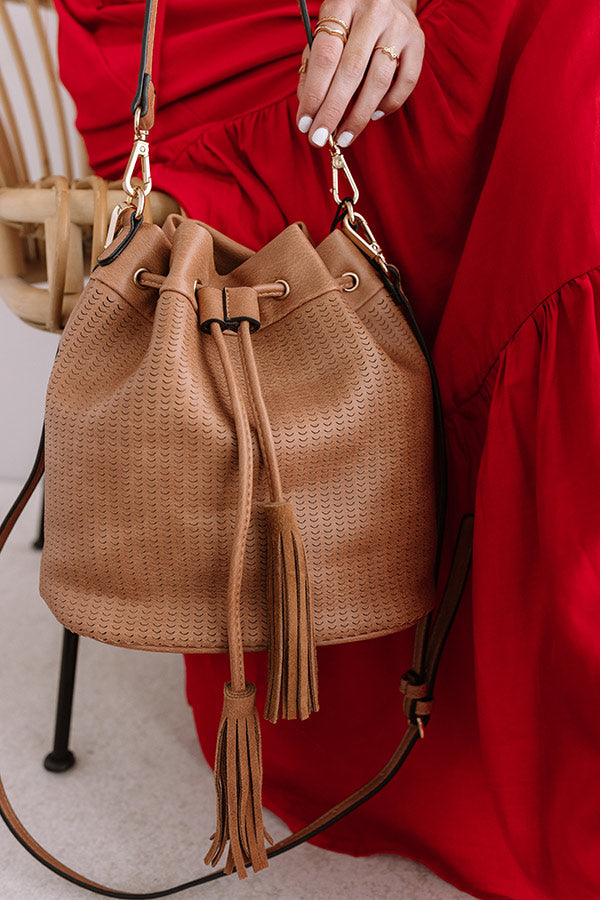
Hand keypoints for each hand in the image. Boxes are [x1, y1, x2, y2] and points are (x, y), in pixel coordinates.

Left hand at [296, 0, 423, 147]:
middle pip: (351, 71)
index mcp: (342, 4)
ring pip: (379, 80)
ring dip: (359, 116)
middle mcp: (373, 12)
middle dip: (333, 111)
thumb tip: (309, 112)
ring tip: (344, 137)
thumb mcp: (325, 34)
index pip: (326, 55)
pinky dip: (389, 104)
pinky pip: (406, 82)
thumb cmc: (349, 24)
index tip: (305, 123)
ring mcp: (398, 26)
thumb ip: (313, 68)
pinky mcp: (418, 40)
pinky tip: (373, 115)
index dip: (314, 93)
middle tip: (320, 139)